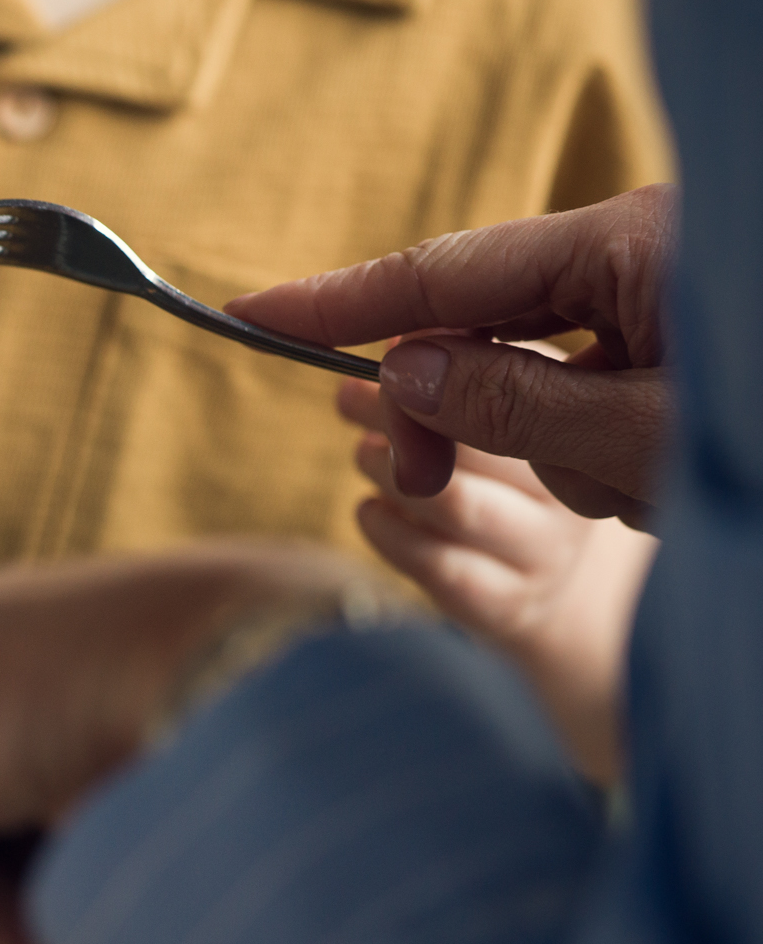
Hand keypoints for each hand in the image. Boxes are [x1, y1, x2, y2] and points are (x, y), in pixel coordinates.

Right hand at [228, 183, 675, 526]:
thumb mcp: (643, 438)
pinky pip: (594, 383)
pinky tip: (655, 473)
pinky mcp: (687, 332)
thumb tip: (404, 371)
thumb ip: (513, 404)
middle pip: (484, 319)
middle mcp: (640, 248)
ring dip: (564, 446)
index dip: (337, 300)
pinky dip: (603, 444)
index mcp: (630, 243)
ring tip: (638, 486)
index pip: (443, 271)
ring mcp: (667, 288)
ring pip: (540, 367)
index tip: (249, 313)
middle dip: (457, 408)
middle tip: (428, 482)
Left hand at [336, 377, 652, 780]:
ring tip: (364, 451)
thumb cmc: (530, 480)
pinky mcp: (506, 603)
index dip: (441, 362)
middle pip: (483, 443)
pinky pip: (433, 562)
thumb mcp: (525, 412)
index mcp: (592, 429)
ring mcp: (544, 554)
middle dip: (400, 413)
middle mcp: (581, 497)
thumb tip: (397, 340)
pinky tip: (370, 508)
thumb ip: (478, 372)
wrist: (575, 590)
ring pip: (452, 502)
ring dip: (388, 469)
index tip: (388, 351)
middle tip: (352, 395)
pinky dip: (385, 527)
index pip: (522, 382)